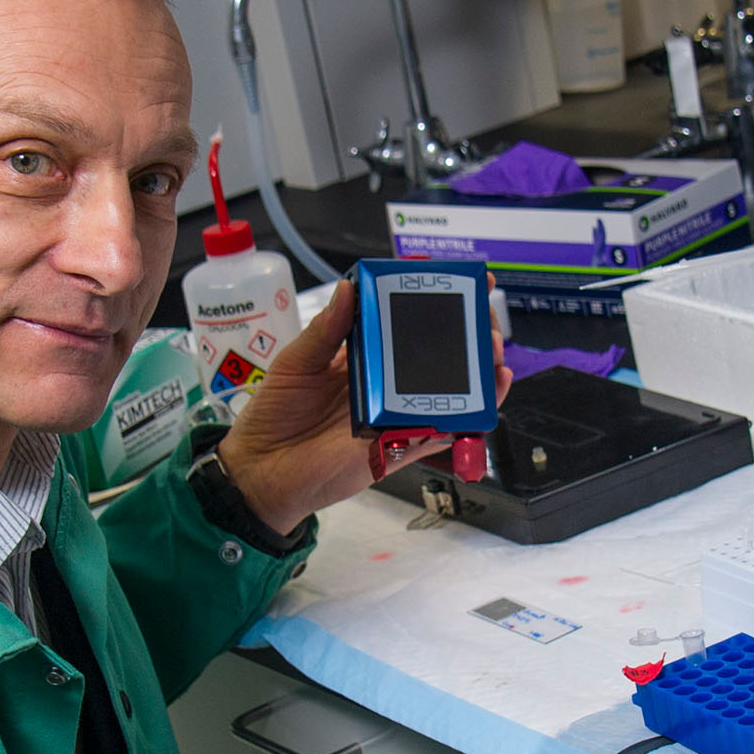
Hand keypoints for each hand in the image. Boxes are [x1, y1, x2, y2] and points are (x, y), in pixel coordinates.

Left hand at [215, 276, 510, 534]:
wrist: (261, 472)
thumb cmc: (274, 416)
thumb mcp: (296, 363)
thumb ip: (325, 330)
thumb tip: (349, 288)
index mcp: (361, 356)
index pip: (403, 323)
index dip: (431, 302)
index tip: (457, 280)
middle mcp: (383, 383)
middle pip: (437, 355)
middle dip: (467, 333)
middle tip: (485, 315)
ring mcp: (394, 415)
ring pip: (447, 392)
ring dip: (476, 372)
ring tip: (491, 351)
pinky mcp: (397, 447)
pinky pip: (440, 433)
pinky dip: (466, 418)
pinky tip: (486, 397)